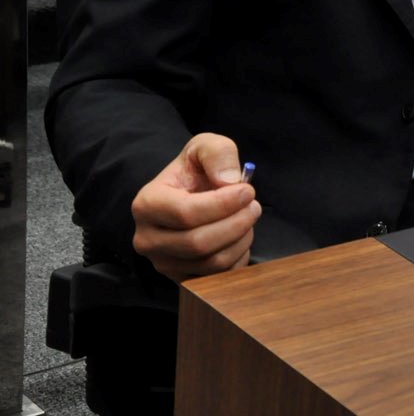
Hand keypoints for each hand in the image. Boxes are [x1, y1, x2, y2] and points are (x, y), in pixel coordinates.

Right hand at [131, 133, 258, 282]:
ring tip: (247, 218)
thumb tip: (229, 181)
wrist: (185, 194)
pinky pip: (218, 277)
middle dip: (237, 223)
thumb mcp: (204, 147)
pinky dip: (238, 257)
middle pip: (199, 243)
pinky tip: (240, 236)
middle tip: (254, 206)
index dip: (224, 204)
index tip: (248, 191)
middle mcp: (147, 238)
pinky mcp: (181, 278)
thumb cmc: (194, 171)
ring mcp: (162, 263)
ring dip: (241, 239)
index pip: (186, 213)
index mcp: (147, 204)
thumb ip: (218, 153)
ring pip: (211, 262)